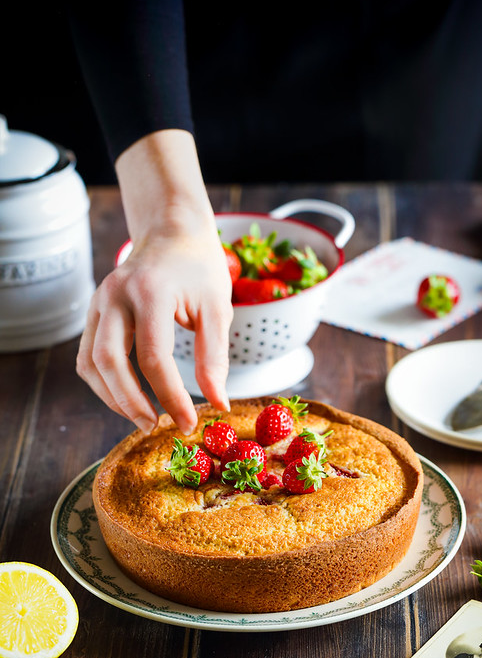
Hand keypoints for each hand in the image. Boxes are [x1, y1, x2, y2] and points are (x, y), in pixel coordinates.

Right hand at [76, 130, 232, 433]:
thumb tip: (218, 404)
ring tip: (143, 417)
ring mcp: (99, 302)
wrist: (172, 231)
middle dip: (130, 402)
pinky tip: (128, 397)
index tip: (188, 422)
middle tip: (156, 426)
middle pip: (109, 362)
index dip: (170, 396)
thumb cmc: (199, 268)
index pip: (153, 357)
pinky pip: (88, 356)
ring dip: (113, 397)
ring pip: (91, 363)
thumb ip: (214, 358)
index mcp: (150, 291)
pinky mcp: (94, 312)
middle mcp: (115, 296)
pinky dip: (104, 383)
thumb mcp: (217, 308)